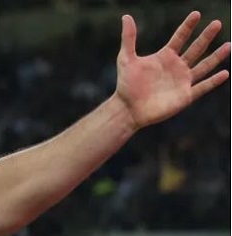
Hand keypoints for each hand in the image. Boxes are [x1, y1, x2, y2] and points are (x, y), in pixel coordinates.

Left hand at [115, 11, 230, 129]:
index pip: (180, 38)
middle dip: (206, 36)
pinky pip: (202, 87)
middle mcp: (177, 67)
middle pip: (196, 49)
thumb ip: (129, 38)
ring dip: (216, 56)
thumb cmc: (126, 84)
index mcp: (165, 57)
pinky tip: (224, 73)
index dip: (188, 26)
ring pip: (204, 66)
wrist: (127, 108)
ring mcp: (182, 81)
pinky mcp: (185, 96)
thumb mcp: (126, 58)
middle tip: (217, 23)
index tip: (196, 14)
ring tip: (229, 45)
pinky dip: (213, 81)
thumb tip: (126, 17)